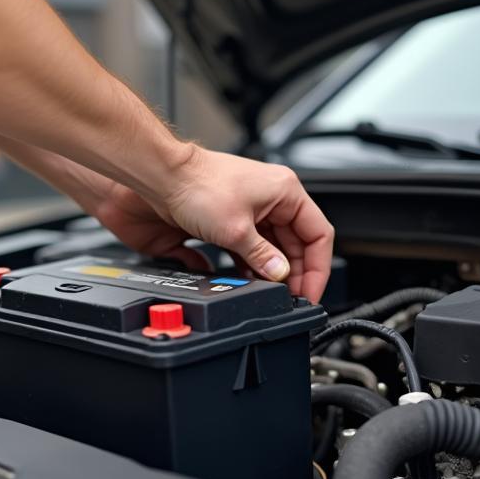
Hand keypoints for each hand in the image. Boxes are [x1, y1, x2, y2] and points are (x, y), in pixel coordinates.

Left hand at [96, 147, 333, 301]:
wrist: (162, 179)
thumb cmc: (197, 186)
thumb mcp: (237, 230)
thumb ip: (262, 258)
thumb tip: (280, 275)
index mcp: (285, 192)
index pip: (318, 235)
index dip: (318, 268)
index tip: (311, 292)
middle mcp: (272, 199)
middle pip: (297, 245)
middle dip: (297, 274)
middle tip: (291, 299)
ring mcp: (253, 210)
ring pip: (275, 249)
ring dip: (274, 272)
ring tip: (273, 294)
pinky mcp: (233, 221)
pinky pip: (252, 249)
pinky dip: (253, 267)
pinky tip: (251, 282)